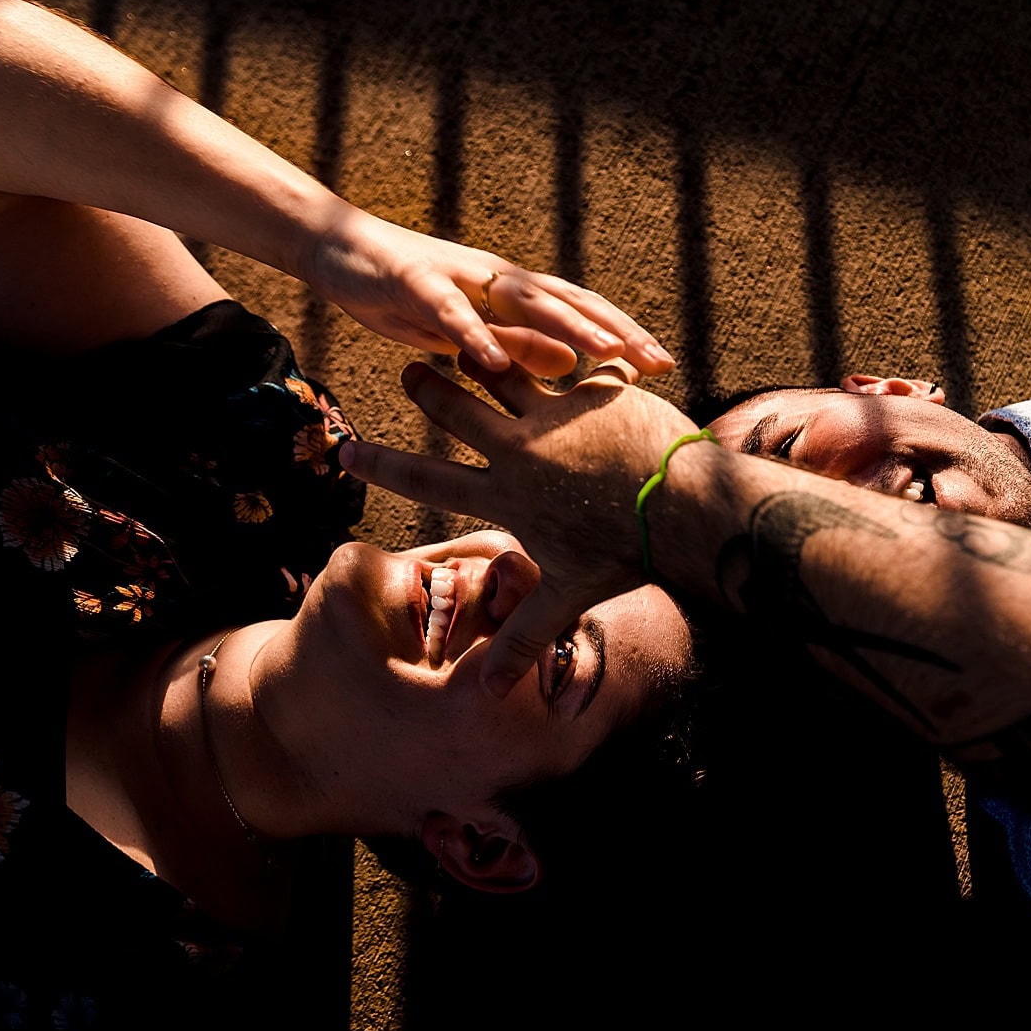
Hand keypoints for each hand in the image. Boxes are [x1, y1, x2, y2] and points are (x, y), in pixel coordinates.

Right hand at [304, 212, 674, 377]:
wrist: (335, 248)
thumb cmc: (406, 294)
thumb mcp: (469, 330)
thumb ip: (516, 343)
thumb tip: (571, 364)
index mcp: (512, 292)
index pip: (581, 311)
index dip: (624, 336)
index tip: (664, 365)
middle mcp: (497, 278)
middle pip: (569, 303)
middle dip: (616, 332)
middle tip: (660, 362)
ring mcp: (459, 276)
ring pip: (523, 300)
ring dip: (566, 326)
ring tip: (603, 353)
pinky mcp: (415, 282)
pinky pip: (449, 310)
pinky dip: (472, 334)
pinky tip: (493, 362)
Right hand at [339, 356, 699, 694]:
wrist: (684, 511)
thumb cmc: (625, 556)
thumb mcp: (567, 595)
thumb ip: (524, 636)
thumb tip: (488, 693)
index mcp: (507, 494)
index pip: (429, 481)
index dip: (383, 466)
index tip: (346, 451)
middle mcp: (522, 449)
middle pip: (460, 411)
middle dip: (429, 390)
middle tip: (407, 370)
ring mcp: (559, 414)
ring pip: (508, 374)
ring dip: (486, 356)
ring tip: (467, 340)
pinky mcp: (599, 392)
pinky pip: (581, 365)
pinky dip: (576, 354)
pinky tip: (576, 337)